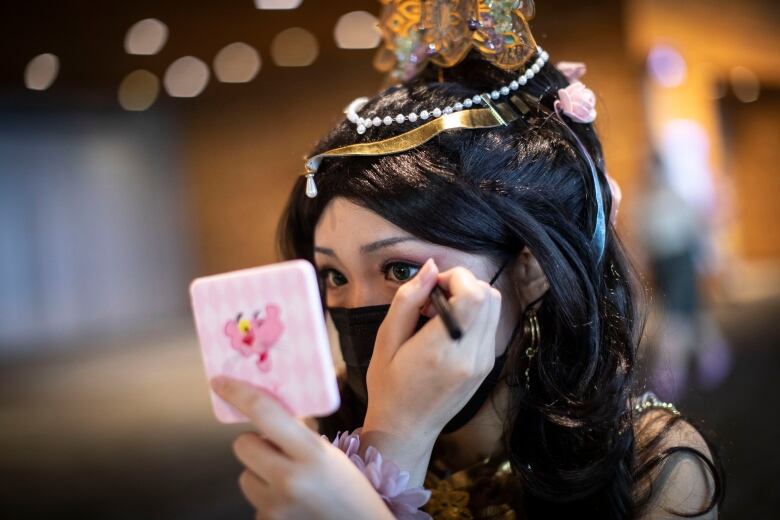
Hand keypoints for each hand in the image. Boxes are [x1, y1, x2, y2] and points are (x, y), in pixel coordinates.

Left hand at [210, 376, 393, 519]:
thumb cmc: (352, 493)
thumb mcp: (331, 454)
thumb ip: (299, 436)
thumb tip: (267, 415)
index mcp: (312, 453)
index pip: (264, 413)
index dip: (238, 393)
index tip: (221, 383)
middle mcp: (290, 479)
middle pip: (243, 445)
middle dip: (256, 443)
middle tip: (277, 449)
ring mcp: (275, 507)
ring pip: (244, 476)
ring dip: (260, 474)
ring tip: (289, 482)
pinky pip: (254, 503)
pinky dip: (268, 500)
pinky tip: (291, 504)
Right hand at [360, 259, 501, 482]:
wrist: (406, 428)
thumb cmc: (389, 386)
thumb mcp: (385, 339)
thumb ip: (408, 300)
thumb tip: (430, 267)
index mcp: (442, 349)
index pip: (473, 295)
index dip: (455, 278)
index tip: (431, 287)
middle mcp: (471, 356)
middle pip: (489, 296)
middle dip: (463, 284)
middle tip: (433, 298)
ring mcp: (483, 363)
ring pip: (494, 307)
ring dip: (470, 298)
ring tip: (439, 314)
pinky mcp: (487, 366)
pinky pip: (490, 325)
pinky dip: (473, 315)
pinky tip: (447, 329)